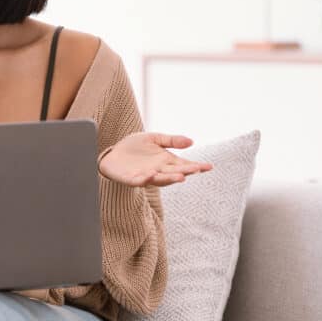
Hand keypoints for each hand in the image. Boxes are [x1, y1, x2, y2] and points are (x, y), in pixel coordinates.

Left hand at [98, 132, 212, 187]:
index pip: (184, 164)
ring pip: (160, 179)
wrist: (112, 154)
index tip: (208, 166)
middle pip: (175, 172)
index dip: (196, 166)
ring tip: (181, 176)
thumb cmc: (134, 147)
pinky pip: (139, 181)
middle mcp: (159, 170)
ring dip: (170, 178)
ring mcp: (146, 176)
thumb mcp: (154, 138)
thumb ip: (171, 140)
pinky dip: (145, 179)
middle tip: (197, 169)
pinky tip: (151, 174)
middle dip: (186, 171)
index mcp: (166, 161)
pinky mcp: (131, 179)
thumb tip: (192, 141)